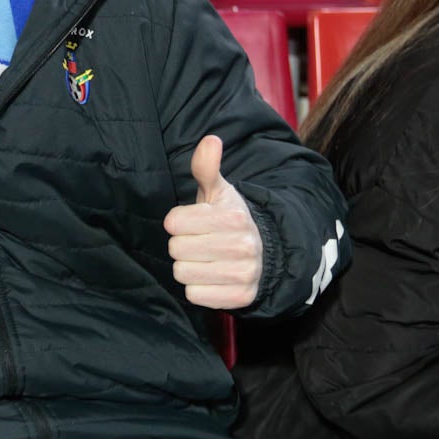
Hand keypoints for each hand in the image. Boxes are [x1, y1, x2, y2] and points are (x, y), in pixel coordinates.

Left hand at [164, 134, 263, 308]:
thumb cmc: (230, 220)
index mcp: (232, 217)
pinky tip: (212, 276)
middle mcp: (240, 246)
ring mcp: (242, 273)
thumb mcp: (219, 192)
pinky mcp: (240, 297)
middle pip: (176, 249)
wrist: (265, 253)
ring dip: (188, 268)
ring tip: (206, 259)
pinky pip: (194, 295)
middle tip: (200, 242)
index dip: (178, 222)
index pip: (173, 223)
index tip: (194, 222)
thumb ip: (206, 168)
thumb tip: (210, 140)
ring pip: (182, 274)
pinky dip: (198, 288)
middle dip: (183, 245)